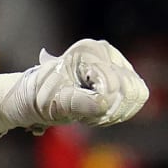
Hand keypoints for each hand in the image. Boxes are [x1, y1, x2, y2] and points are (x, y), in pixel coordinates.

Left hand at [0, 39, 149, 134]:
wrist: (29, 98)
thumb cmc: (37, 96)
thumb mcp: (52, 101)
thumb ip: (78, 103)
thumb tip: (103, 104)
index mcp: (90, 52)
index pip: (115, 86)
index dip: (100, 105)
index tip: (76, 109)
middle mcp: (107, 54)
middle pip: (133, 90)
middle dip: (110, 110)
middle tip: (84, 115)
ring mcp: (116, 64)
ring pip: (138, 95)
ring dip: (115, 112)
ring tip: (89, 113)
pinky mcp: (121, 77)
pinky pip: (135, 100)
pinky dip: (118, 112)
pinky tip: (97, 112)